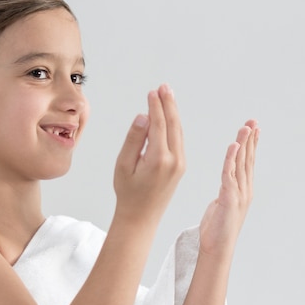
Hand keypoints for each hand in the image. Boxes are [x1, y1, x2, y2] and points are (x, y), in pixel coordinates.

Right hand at [113, 84, 185, 223]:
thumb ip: (134, 139)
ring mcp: (180, 164)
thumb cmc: (128, 192)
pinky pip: (179, 140)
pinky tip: (169, 116)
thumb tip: (143, 117)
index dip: (155, 106)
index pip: (159, 125)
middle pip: (173, 124)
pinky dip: (174, 125)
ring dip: (173, 112)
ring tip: (166, 96)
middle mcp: (174, 160)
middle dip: (168, 104)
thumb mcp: (124, 165)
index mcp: (159, 159)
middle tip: (164, 87)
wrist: (141, 217)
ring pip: (178, 131)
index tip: (152, 92)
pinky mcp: (181, 167)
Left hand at [199, 120, 259, 257]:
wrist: (217, 249)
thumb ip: (227, 191)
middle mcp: (244, 190)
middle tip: (253, 121)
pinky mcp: (229, 199)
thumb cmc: (217, 229)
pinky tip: (233, 146)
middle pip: (248, 159)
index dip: (251, 145)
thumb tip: (226, 183)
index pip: (247, 162)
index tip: (253, 128)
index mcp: (242, 190)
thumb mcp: (222, 204)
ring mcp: (239, 194)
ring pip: (241, 164)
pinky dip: (231, 160)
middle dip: (251, 139)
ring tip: (246, 127)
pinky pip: (229, 175)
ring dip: (244, 144)